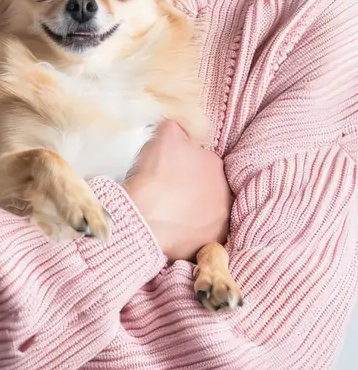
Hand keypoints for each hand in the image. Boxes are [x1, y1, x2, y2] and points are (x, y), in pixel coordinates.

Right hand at [122, 121, 232, 261]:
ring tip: (172, 213)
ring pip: (208, 213)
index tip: (171, 172)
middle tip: (171, 193)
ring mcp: (220, 223)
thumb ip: (178, 125)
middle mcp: (226, 195)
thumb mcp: (165, 134)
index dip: (185, 166)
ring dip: (194, 212)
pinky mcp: (210, 245)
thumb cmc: (155, 175)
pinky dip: (191, 234)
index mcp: (217, 166)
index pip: (204, 162)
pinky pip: (202, 236)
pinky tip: (175, 230)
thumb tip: (181, 124)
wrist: (143, 217)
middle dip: (194, 189)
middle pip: (208, 188)